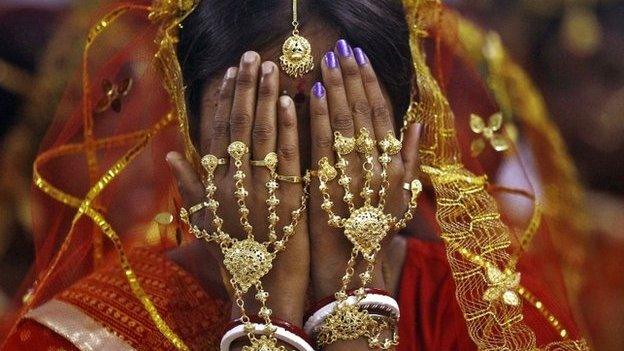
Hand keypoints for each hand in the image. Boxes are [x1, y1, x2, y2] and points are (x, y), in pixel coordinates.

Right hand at [167, 51, 308, 325]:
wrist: (262, 293)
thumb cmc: (234, 259)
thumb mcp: (205, 224)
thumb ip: (190, 188)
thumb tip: (170, 155)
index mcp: (213, 187)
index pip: (216, 134)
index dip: (222, 101)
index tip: (229, 74)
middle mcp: (233, 184)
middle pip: (238, 126)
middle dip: (245, 88)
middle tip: (252, 57)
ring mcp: (260, 190)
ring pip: (262, 134)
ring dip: (265, 98)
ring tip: (271, 68)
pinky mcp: (289, 198)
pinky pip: (287, 157)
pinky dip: (288, 128)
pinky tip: (290, 101)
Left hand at [308, 40, 420, 299]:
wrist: (353, 272)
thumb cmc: (375, 234)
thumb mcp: (402, 197)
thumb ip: (409, 158)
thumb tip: (419, 122)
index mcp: (394, 166)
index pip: (383, 114)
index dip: (371, 83)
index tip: (360, 58)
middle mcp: (376, 165)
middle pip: (363, 110)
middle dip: (352, 76)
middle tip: (342, 48)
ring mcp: (351, 174)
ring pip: (343, 120)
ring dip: (335, 87)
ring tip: (326, 59)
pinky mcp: (326, 183)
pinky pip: (322, 142)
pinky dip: (316, 115)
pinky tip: (309, 91)